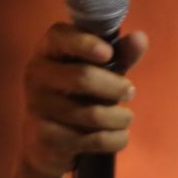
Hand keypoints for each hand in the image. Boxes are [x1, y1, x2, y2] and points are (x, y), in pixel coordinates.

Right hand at [20, 23, 146, 177]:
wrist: (47, 142)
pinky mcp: (46, 138)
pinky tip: (116, 136)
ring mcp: (37, 107)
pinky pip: (95, 139)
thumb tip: (140, 38)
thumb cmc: (78, 95)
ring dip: (121, 118)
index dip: (86, 43)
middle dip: (116, 87)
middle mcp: (36, 75)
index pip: (59, 36)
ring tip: (124, 118)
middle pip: (83, 77)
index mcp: (48, 51)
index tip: (108, 53)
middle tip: (130, 92)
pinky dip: (116, 139)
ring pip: (93, 114)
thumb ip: (121, 55)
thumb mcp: (101, 72)